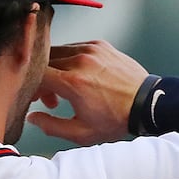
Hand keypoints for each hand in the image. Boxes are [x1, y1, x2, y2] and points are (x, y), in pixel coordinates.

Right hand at [25, 40, 148, 145]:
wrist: (146, 104)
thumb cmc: (116, 119)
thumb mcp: (82, 133)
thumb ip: (52, 126)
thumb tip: (32, 117)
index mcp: (73, 82)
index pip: (36, 75)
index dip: (32, 87)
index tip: (37, 100)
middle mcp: (80, 61)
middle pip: (45, 62)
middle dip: (43, 79)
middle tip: (51, 98)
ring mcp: (91, 50)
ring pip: (59, 52)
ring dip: (55, 68)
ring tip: (67, 88)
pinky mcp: (100, 45)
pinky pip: (75, 47)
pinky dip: (71, 60)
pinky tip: (80, 76)